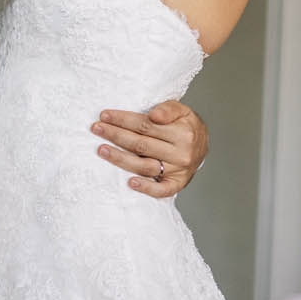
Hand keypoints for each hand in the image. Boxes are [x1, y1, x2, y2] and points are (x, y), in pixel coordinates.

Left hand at [91, 101, 210, 198]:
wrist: (203, 146)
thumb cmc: (187, 126)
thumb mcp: (183, 111)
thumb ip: (168, 109)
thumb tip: (153, 115)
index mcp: (182, 133)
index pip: (145, 125)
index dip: (123, 120)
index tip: (105, 115)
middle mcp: (180, 153)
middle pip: (141, 145)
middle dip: (116, 135)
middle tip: (96, 128)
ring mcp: (178, 171)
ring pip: (144, 166)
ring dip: (120, 158)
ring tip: (101, 150)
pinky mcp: (177, 184)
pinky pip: (161, 190)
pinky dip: (146, 188)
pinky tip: (130, 182)